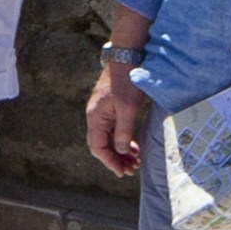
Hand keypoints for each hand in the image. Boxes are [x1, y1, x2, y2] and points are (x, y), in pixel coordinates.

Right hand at [85, 64, 151, 179]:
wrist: (126, 58)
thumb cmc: (127, 81)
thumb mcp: (128, 109)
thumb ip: (123, 132)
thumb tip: (121, 151)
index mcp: (96, 118)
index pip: (98, 148)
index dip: (110, 162)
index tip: (123, 172)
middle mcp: (95, 116)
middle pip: (102, 145)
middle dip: (116, 159)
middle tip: (132, 169)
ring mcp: (102, 112)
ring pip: (108, 138)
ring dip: (120, 150)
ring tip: (135, 159)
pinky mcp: (110, 107)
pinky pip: (113, 129)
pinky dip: (122, 139)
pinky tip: (133, 145)